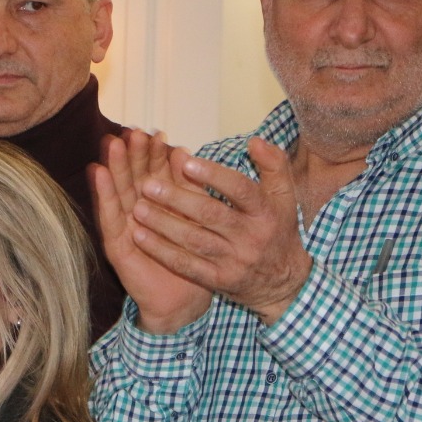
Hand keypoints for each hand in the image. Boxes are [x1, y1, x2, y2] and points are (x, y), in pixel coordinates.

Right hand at [92, 130, 212, 333]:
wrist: (183, 297)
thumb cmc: (191, 256)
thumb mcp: (194, 214)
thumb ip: (187, 185)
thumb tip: (182, 151)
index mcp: (157, 203)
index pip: (152, 171)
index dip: (151, 151)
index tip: (153, 131)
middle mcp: (136, 212)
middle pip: (132, 177)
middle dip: (130, 154)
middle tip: (129, 131)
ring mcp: (124, 227)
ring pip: (118, 191)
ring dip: (113, 167)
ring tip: (111, 144)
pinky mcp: (116, 244)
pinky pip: (108, 215)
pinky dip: (103, 194)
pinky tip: (98, 174)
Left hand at [128, 136, 311, 324]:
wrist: (283, 280)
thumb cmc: (276, 228)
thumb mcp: (284, 196)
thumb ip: (273, 165)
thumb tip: (255, 141)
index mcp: (266, 211)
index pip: (240, 190)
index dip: (213, 176)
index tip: (184, 162)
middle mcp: (251, 236)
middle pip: (211, 215)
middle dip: (177, 199)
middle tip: (148, 185)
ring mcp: (234, 261)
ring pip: (194, 241)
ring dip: (163, 224)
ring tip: (137, 208)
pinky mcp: (218, 280)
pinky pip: (186, 265)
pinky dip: (162, 251)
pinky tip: (139, 237)